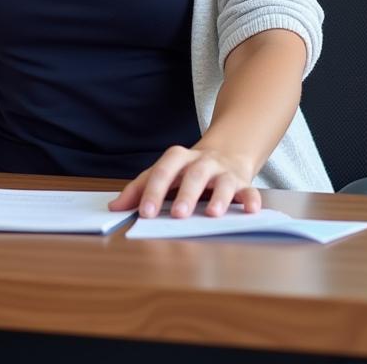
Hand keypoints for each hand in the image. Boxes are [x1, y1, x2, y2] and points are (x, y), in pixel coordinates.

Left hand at [108, 145, 260, 218]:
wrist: (226, 151)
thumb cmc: (188, 169)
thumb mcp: (164, 173)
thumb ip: (139, 188)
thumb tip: (114, 207)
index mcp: (178, 159)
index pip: (163, 171)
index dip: (152, 191)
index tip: (145, 212)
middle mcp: (202, 162)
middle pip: (194, 174)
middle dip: (185, 194)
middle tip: (177, 214)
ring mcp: (224, 171)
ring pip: (223, 181)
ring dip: (219, 197)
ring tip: (212, 214)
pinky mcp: (244, 182)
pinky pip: (250, 190)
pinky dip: (251, 199)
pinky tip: (250, 210)